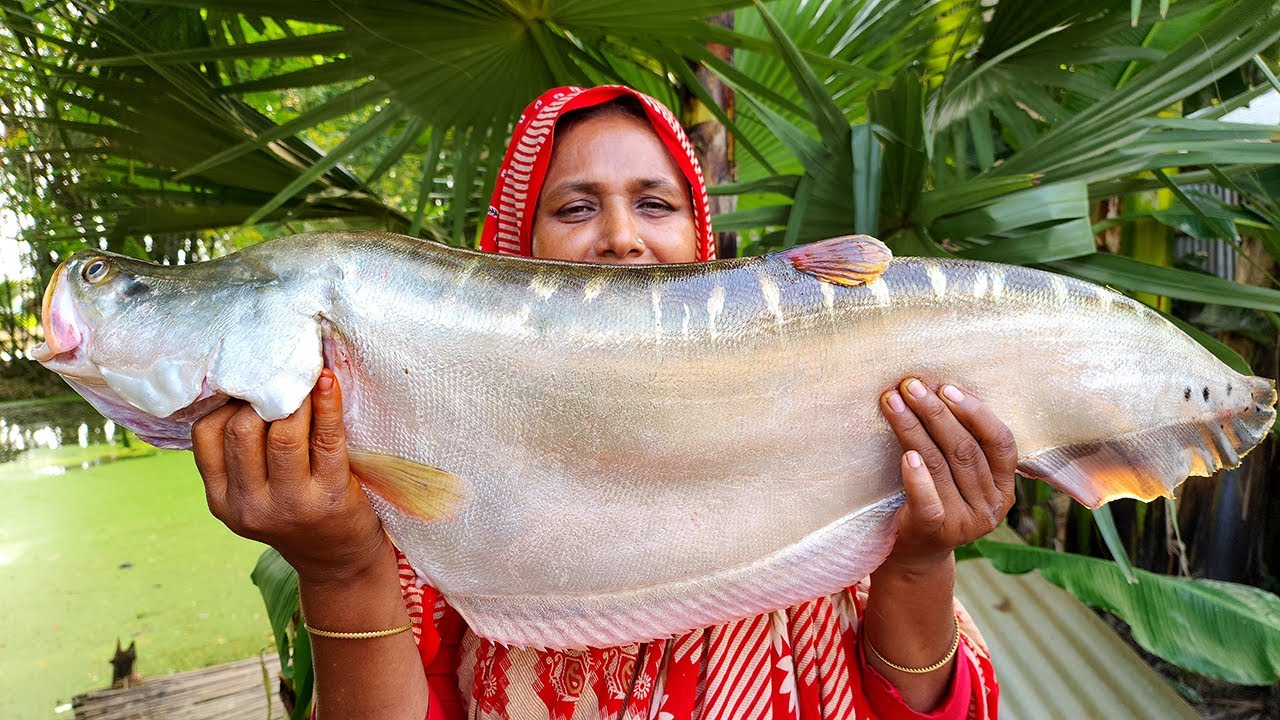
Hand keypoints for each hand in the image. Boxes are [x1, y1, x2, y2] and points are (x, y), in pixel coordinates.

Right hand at [191, 369, 389, 584]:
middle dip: (262, 395)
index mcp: (222, 500)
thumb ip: (241, 455)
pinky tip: (327, 381)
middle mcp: (250, 505)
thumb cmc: (298, 513)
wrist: (340, 563)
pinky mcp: (331, 497)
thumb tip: (245, 382)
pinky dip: (327, 403)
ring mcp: (290, 504)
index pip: (206, 434)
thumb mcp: (254, 494)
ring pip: (283, 432)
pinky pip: (325, 438)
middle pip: (242, 430)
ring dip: (296, 397)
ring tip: (306, 376)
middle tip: (282, 374)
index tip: (250, 381)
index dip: (227, 400)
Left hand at [878, 378, 1016, 572]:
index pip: (1001, 443)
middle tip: (910, 386)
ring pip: (940, 465)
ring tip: (892, 402)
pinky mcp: (936, 533)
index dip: (975, 412)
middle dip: (935, 412)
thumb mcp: (959, 475)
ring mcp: (965, 523)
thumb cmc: (937, 499)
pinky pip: (927, 501)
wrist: (915, 553)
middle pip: (964, 450)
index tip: (947, 388)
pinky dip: (916, 477)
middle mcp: (991, 506)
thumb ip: (962, 444)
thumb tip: (937, 388)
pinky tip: (906, 455)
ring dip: (914, 428)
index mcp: (1005, 487)